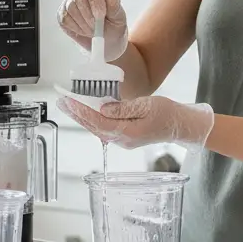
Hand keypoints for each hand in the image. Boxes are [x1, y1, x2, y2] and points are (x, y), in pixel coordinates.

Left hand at [56, 95, 213, 152]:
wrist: (181, 126)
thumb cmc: (168, 114)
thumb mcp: (147, 105)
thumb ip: (124, 108)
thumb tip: (103, 108)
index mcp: (129, 133)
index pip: (99, 122)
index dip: (83, 111)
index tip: (70, 101)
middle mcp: (123, 140)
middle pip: (94, 127)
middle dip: (77, 114)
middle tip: (62, 101)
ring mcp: (123, 140)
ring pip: (97, 129)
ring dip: (82, 117)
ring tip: (69, 105)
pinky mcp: (125, 137)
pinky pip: (104, 129)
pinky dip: (92, 120)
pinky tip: (85, 112)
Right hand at [57, 0, 128, 61]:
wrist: (105, 42)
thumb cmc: (113, 27)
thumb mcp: (119, 19)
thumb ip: (115, 7)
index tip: (101, 14)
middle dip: (88, 15)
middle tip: (96, 27)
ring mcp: (70, 2)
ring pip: (70, 8)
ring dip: (82, 23)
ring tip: (93, 30)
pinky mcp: (63, 14)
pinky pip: (64, 19)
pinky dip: (75, 28)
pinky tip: (84, 31)